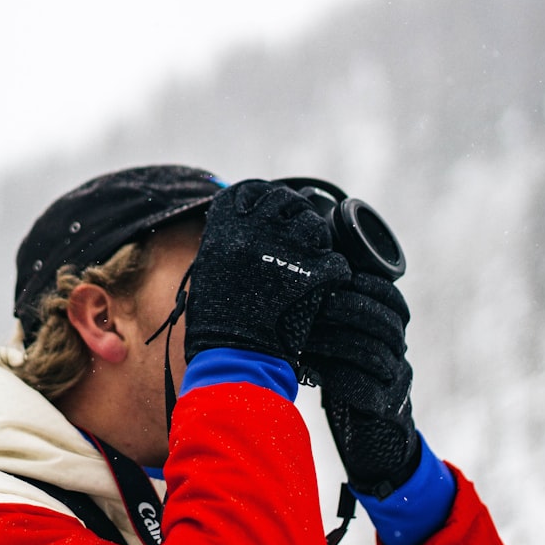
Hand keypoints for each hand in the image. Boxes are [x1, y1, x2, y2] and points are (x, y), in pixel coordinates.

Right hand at [185, 180, 350, 367]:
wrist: (233, 353)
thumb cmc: (215, 320)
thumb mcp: (209, 270)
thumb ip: (225, 242)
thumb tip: (241, 227)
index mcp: (227, 226)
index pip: (252, 191)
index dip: (264, 198)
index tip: (270, 209)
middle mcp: (257, 229)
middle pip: (286, 201)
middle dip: (294, 213)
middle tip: (296, 234)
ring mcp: (287, 248)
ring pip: (314, 225)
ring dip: (315, 240)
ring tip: (310, 261)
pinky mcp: (313, 272)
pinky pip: (335, 261)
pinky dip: (333, 272)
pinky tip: (323, 285)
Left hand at [303, 273, 418, 497]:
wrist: (373, 445)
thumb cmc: (350, 387)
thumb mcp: (344, 351)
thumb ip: (334, 323)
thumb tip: (294, 286)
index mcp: (392, 336)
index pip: (394, 302)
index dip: (374, 286)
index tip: (347, 275)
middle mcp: (399, 356)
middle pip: (387, 324)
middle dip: (353, 308)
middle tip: (322, 301)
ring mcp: (397, 384)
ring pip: (375, 353)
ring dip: (338, 341)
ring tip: (306, 336)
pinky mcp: (388, 411)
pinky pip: (368, 390)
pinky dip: (337, 377)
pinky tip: (310, 370)